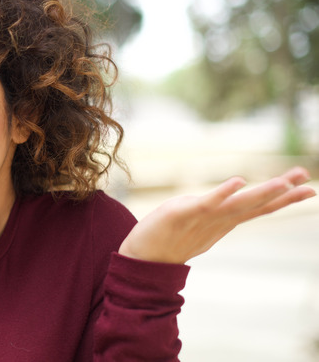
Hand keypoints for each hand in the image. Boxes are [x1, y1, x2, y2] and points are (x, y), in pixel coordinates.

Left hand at [119, 167, 315, 263]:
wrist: (140, 259)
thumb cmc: (166, 238)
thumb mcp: (196, 221)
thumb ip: (214, 211)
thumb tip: (227, 200)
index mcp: (223, 221)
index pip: (258, 208)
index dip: (284, 199)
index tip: (310, 188)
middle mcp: (218, 221)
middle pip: (255, 206)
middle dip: (282, 194)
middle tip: (309, 182)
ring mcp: (202, 218)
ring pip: (237, 205)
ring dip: (261, 194)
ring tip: (284, 182)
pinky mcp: (182, 214)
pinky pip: (206, 203)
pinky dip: (223, 193)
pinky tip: (238, 182)